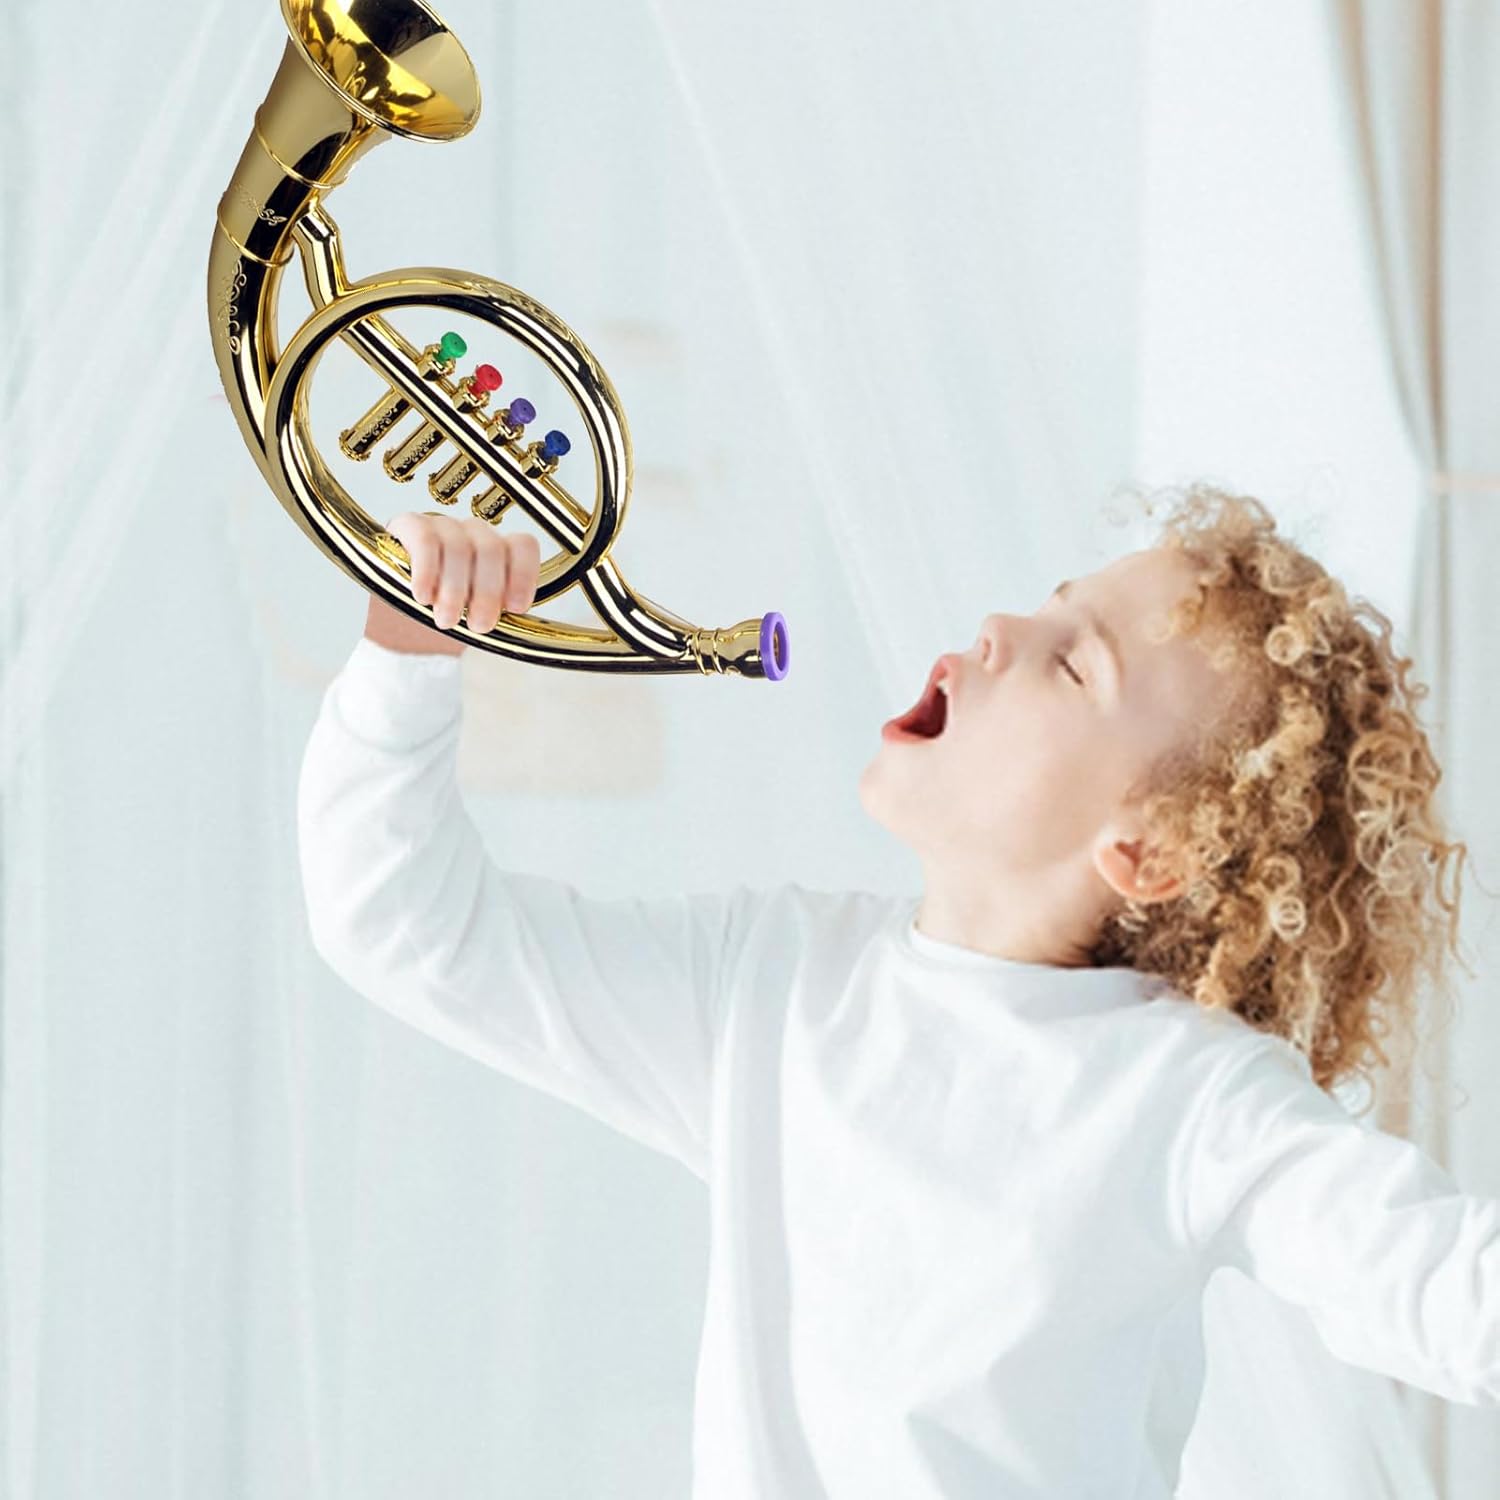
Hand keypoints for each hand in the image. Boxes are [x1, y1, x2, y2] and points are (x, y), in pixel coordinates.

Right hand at [364, 514, 542, 654]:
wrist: (395, 620)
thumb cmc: (440, 614)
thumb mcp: (472, 616)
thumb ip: (493, 611)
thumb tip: (510, 613)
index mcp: (497, 552)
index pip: (522, 546)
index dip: (523, 575)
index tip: (515, 607)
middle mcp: (473, 533)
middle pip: (492, 548)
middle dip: (487, 591)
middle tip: (479, 624)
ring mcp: (443, 526)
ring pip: (459, 547)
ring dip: (455, 589)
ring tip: (447, 619)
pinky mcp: (410, 525)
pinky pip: (426, 541)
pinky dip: (427, 571)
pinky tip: (423, 596)